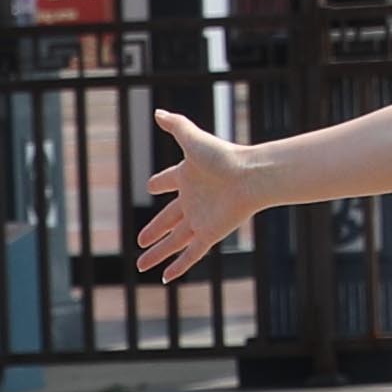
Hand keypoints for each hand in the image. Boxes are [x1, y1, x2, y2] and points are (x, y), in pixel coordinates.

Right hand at [133, 110, 265, 282]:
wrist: (251, 176)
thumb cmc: (224, 156)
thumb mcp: (192, 139)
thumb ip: (175, 125)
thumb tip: (158, 112)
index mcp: (187, 177)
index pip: (167, 182)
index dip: (159, 183)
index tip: (151, 186)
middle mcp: (193, 200)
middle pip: (167, 220)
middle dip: (153, 230)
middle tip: (140, 240)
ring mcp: (200, 219)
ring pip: (174, 241)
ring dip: (158, 253)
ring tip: (140, 264)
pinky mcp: (209, 234)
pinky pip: (190, 253)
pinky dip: (178, 266)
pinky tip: (165, 278)